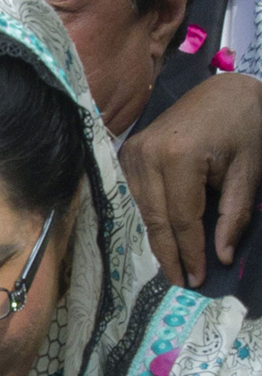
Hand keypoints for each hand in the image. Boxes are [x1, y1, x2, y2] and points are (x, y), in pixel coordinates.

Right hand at [119, 73, 261, 287]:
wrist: (224, 92)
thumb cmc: (244, 129)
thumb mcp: (248, 173)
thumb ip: (234, 217)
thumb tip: (220, 258)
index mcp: (178, 156)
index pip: (182, 218)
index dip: (190, 252)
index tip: (197, 280)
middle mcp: (146, 154)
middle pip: (156, 218)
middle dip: (169, 254)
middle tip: (181, 282)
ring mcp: (132, 151)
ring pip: (142, 210)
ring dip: (157, 240)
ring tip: (172, 266)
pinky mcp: (128, 152)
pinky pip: (136, 195)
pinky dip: (150, 219)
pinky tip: (162, 238)